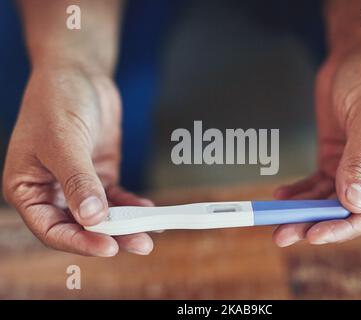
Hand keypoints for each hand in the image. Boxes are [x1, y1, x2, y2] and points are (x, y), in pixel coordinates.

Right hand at [2, 64, 153, 255]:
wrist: (78, 74)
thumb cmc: (56, 100)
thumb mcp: (63, 141)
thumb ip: (77, 181)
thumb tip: (93, 218)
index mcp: (27, 188)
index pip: (51, 228)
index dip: (79, 241)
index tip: (108, 246)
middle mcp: (51, 191)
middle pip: (80, 226)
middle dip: (110, 237)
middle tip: (140, 244)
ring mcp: (78, 184)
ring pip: (101, 215)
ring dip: (126, 225)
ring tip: (150, 235)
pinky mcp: (99, 174)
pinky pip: (116, 197)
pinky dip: (131, 205)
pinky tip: (148, 210)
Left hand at [273, 48, 360, 245]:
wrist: (356, 57)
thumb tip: (353, 203)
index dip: (343, 227)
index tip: (315, 234)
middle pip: (343, 210)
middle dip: (313, 223)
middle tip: (282, 234)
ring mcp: (351, 168)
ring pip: (325, 199)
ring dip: (301, 211)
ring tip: (274, 220)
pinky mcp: (332, 158)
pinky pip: (314, 182)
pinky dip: (298, 191)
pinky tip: (281, 196)